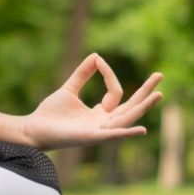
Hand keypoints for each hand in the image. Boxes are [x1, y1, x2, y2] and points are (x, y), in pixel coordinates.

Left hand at [19, 52, 162, 151]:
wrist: (32, 129)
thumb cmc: (50, 114)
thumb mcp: (69, 89)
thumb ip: (82, 75)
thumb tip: (96, 56)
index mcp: (100, 114)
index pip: (116, 93)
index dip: (108, 74)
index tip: (98, 60)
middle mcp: (103, 124)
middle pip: (131, 107)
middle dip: (146, 92)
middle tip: (160, 75)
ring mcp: (99, 132)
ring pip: (126, 118)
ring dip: (143, 107)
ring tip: (158, 95)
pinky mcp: (90, 138)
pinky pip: (112, 135)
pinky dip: (127, 133)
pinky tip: (142, 129)